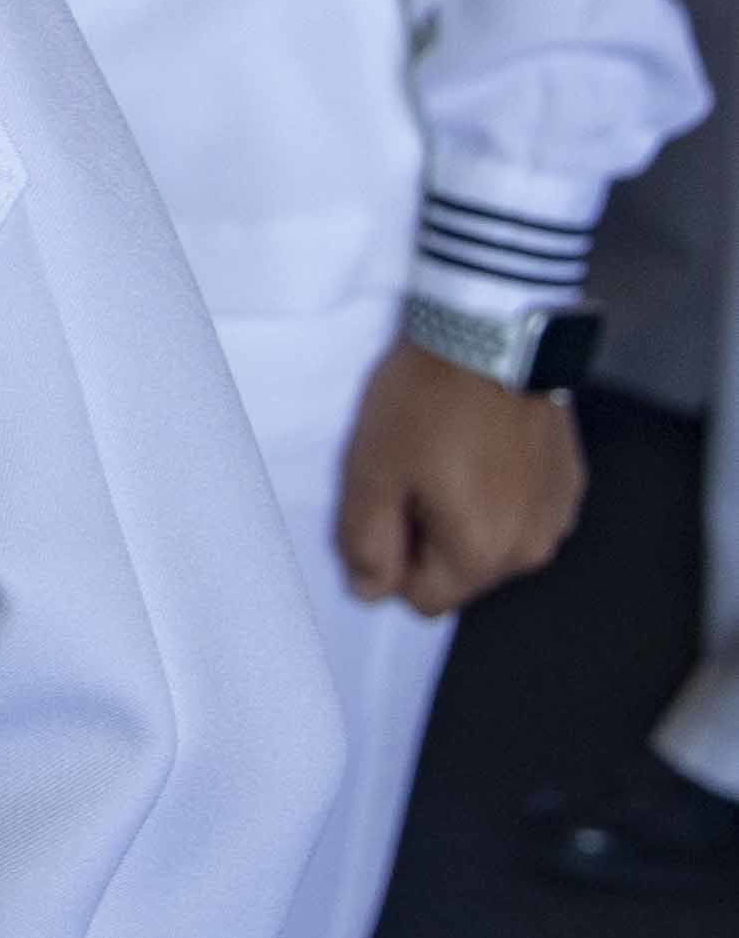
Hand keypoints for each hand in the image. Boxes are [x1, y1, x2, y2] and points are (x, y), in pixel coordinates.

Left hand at [341, 339, 585, 612]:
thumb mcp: (372, 470)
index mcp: (481, 555)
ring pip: (493, 544)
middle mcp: (531, 548)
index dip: (393, 562)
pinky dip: (498, 493)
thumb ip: (367, 541)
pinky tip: (481, 447)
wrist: (493, 337)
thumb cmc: (427, 403)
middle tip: (411, 476)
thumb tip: (370, 592)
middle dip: (428, 539)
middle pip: (461, 575)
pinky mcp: (570, 483)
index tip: (385, 509)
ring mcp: (557, 516)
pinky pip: (522, 512)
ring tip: (446, 456)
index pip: (423, 600)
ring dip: (465, 516)